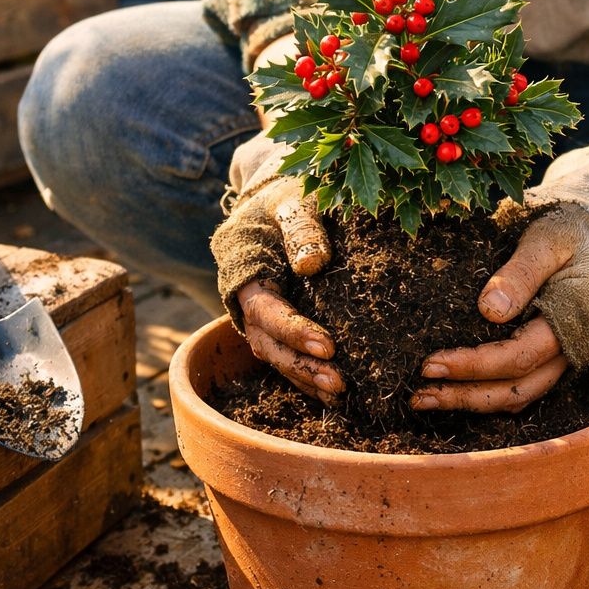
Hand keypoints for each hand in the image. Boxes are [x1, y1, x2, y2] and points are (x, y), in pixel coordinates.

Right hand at [212, 133, 340, 402]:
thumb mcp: (294, 200)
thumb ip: (302, 228)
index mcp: (246, 273)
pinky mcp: (282, 325)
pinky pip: (291, 355)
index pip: (266, 311)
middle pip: (268, 344)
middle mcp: (248, 303)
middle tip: (339, 382)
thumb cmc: (290, 195)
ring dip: (307, 378)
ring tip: (342, 392)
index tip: (328, 344)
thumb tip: (313, 264)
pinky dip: (310, 376)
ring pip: (277, 357)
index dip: (293, 330)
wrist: (280, 200)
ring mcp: (263, 318)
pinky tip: (340, 393)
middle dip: (301, 366)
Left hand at [413, 145, 588, 413]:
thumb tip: (489, 310)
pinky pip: (519, 389)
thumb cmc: (569, 232)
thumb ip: (521, 272)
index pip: (519, 357)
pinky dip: (486, 394)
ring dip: (473, 402)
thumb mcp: (546, 240)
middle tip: (419, 394)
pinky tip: (453, 390)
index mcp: (574, 320)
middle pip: (517, 390)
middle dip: (466, 395)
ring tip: (426, 399)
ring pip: (519, 396)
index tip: (431, 363)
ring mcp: (562, 358)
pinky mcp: (550, 358)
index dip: (473, 365)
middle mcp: (571, 348)